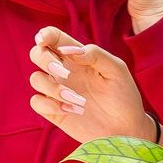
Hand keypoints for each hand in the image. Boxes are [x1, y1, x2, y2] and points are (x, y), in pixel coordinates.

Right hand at [29, 26, 153, 146]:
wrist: (127, 128)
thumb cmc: (123, 95)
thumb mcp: (117, 70)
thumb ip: (95, 54)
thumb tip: (70, 51)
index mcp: (77, 57)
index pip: (54, 38)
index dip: (45, 34)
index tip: (44, 40)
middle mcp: (64, 71)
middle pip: (37, 54)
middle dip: (45, 60)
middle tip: (64, 72)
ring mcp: (57, 91)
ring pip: (36, 79)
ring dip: (53, 88)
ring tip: (78, 100)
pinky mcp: (54, 111)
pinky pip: (37, 102)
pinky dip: (50, 105)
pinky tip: (73, 110)